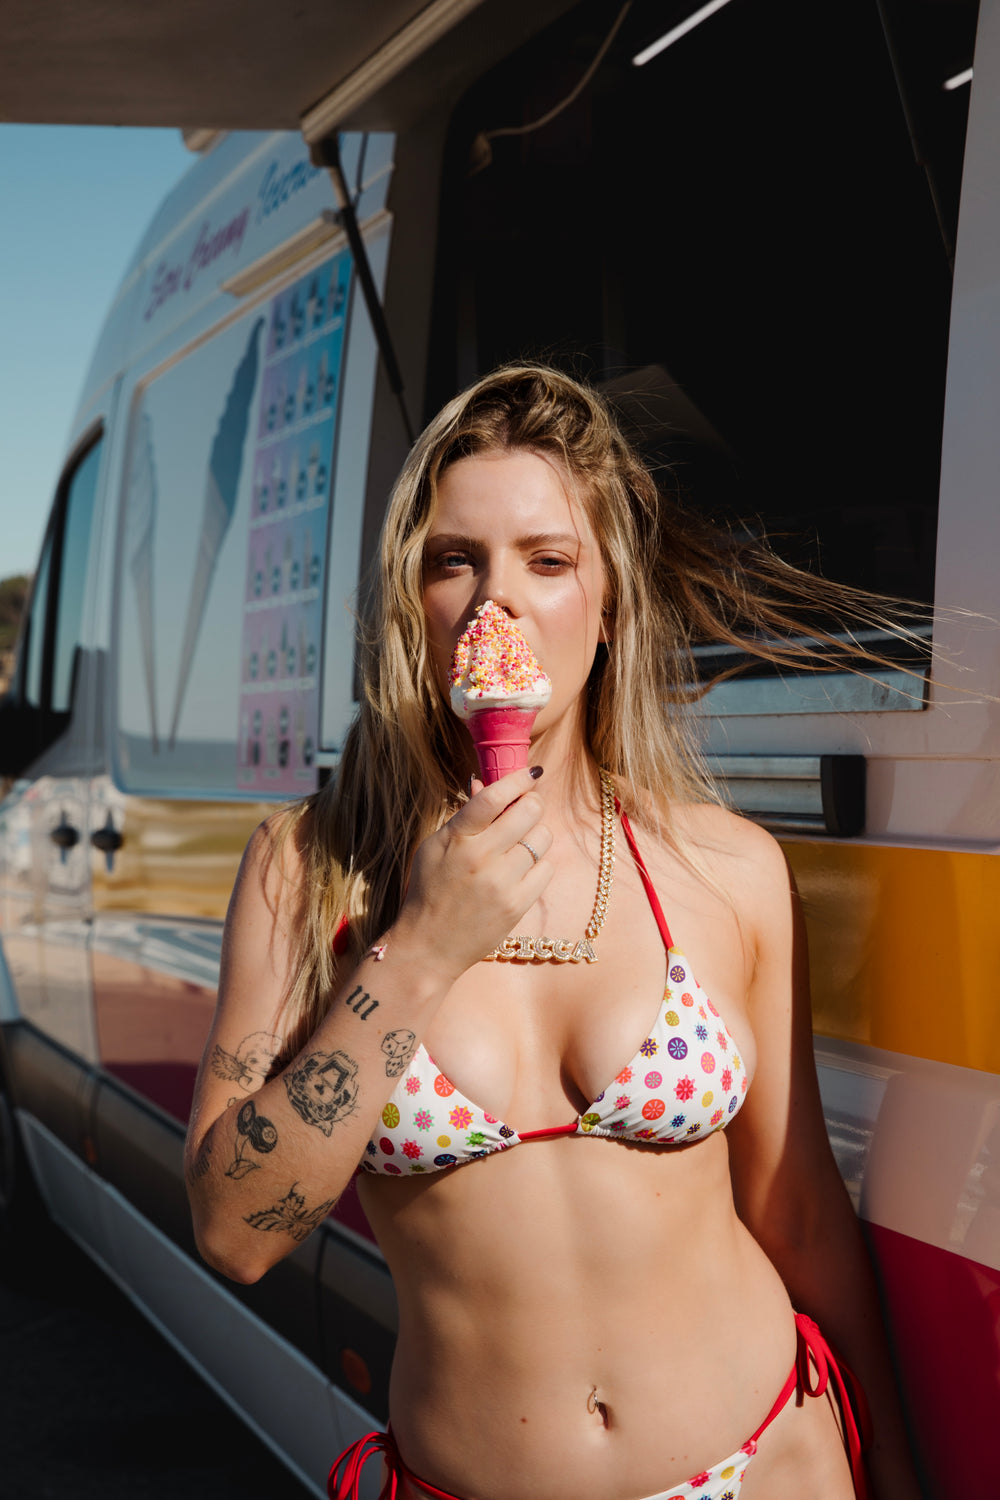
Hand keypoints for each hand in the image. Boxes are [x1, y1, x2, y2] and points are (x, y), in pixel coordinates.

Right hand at [394, 768, 552, 983]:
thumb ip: (464, 817)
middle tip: (527, 810)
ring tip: (519, 846)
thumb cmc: (429, 891)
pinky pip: (546, 869)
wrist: (428, 946)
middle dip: (532, 804)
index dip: (518, 779)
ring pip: (542, 839)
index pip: (493, 797)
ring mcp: (501, 882)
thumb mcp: (434, 847)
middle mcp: (480, 857)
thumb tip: (484, 783)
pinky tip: (522, 871)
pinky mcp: (517, 905)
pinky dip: (538, 865)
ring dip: (535, 836)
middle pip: (528, 812)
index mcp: (456, 838)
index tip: (531, 773)